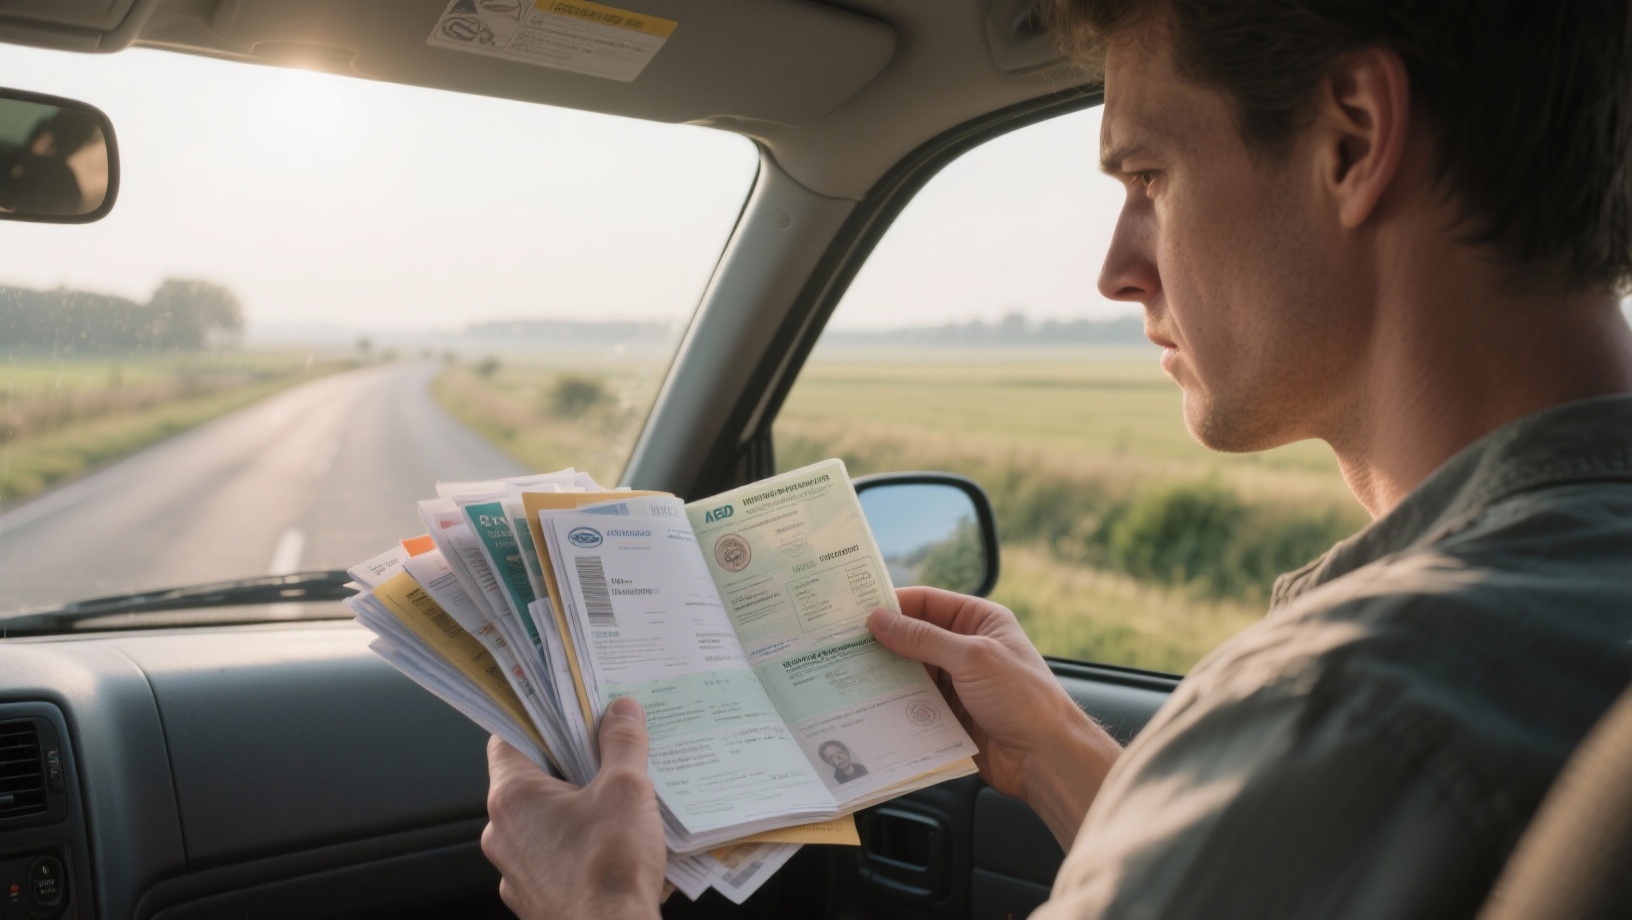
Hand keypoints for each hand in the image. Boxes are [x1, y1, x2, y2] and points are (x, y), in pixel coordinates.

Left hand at [482, 696, 666, 919]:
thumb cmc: (608, 871)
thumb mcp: (626, 789)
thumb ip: (622, 743)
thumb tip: (621, 711)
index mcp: (512, 797)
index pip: (507, 738)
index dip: (537, 720)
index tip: (564, 710)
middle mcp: (503, 833)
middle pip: (530, 779)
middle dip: (569, 763)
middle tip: (606, 750)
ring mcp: (516, 870)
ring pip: (542, 821)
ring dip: (575, 807)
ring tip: (618, 800)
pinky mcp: (536, 896)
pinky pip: (553, 856)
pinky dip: (577, 844)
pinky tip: (614, 843)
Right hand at [869, 587, 1121, 845]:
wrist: (1046, 758)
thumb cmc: (1023, 698)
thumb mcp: (972, 658)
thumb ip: (923, 639)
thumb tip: (879, 620)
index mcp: (980, 621)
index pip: (928, 602)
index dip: (893, 604)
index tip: (856, 610)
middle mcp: (967, 649)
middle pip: (914, 638)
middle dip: (882, 642)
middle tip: (841, 644)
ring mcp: (957, 683)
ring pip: (910, 673)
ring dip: (885, 675)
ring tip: (847, 674)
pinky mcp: (949, 715)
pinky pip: (914, 704)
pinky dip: (894, 704)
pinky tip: (869, 705)